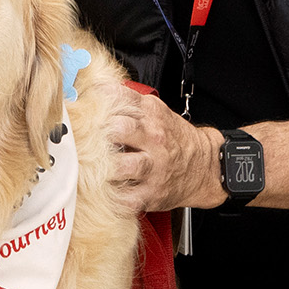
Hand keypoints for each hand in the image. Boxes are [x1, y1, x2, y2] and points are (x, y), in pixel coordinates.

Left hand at [88, 82, 224, 214]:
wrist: (206, 166)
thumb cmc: (174, 139)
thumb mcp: (156, 111)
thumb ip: (127, 100)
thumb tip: (93, 90)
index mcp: (152, 115)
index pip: (119, 99)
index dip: (97, 102)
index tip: (82, 109)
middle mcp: (153, 139)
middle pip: (118, 129)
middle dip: (97, 133)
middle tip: (83, 139)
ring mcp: (152, 168)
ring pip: (120, 165)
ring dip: (101, 166)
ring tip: (91, 165)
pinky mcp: (151, 193)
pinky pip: (125, 197)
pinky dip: (110, 195)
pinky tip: (103, 189)